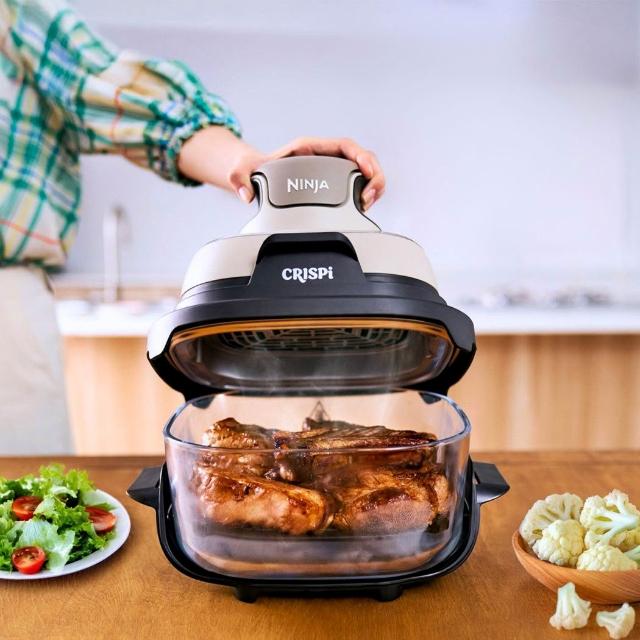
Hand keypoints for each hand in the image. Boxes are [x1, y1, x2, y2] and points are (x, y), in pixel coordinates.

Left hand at [177, 127, 384, 210]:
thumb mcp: (245, 171)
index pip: (345, 145)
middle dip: (373, 175)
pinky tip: (364, 205)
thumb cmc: (256, 170)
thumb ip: (241, 179)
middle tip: (369, 197)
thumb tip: (246, 193)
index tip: (366, 172)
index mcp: (309, 148)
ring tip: (368, 202)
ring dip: (373, 185)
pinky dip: (367, 193)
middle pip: (362, 158)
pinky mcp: (334, 183)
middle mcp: (324, 156)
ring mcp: (332, 169)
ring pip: (364, 171)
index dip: (361, 157)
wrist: (256, 175)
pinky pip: (359, 183)